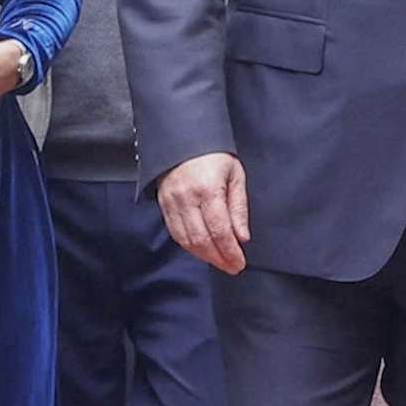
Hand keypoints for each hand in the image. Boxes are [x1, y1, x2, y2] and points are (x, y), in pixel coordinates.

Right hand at [158, 152, 250, 274]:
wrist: (184, 138)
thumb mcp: (235, 175)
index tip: (239, 263)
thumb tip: (242, 237)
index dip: (230, 252)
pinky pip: (176, 233)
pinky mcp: (164, 205)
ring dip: (204, 256)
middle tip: (232, 267)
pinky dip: (190, 246)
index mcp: (208, 190)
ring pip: (186, 240)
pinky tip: (203, 250)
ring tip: (220, 261)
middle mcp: (186, 198)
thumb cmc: (214, 155)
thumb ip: (238, 208)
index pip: (219, 230)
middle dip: (218, 258)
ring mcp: (172, 203)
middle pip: (202, 240)